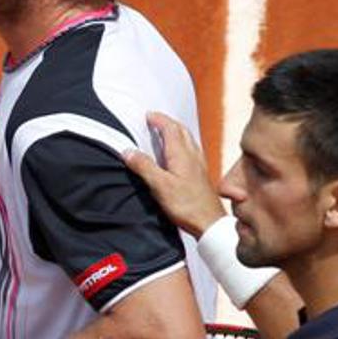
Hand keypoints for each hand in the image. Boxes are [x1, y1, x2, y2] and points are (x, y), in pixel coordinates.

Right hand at [124, 112, 224, 238]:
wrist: (209, 223)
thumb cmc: (187, 205)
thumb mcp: (160, 186)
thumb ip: (144, 166)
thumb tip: (128, 151)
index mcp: (181, 154)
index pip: (170, 128)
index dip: (158, 119)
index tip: (148, 116)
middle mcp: (192, 155)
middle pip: (181, 130)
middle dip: (167, 122)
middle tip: (155, 121)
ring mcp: (198, 164)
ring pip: (188, 140)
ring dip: (176, 132)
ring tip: (165, 133)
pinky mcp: (201, 175)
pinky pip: (192, 151)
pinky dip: (182, 145)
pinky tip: (180, 155)